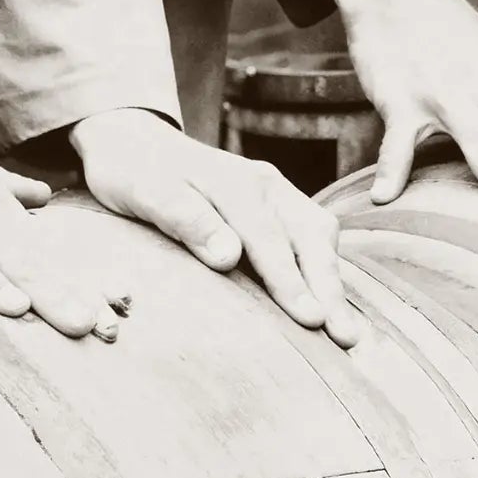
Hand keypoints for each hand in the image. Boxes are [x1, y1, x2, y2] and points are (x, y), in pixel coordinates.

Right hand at [0, 97, 124, 336]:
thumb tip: (40, 198)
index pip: (39, 243)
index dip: (77, 276)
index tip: (118, 313)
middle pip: (31, 253)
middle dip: (73, 291)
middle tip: (112, 332)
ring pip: (1, 255)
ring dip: (43, 290)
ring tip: (80, 326)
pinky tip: (9, 304)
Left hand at [69, 108, 359, 345]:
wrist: (130, 138)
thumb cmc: (133, 172)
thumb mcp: (145, 192)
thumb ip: (187, 220)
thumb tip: (229, 256)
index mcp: (234, 182)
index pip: (269, 238)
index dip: (290, 281)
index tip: (311, 320)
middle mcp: (264, 183)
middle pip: (309, 236)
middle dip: (329, 287)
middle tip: (347, 339)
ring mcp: (274, 191)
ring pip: (318, 234)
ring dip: (332, 280)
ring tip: (347, 331)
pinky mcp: (275, 203)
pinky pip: (311, 233)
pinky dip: (324, 266)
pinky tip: (330, 301)